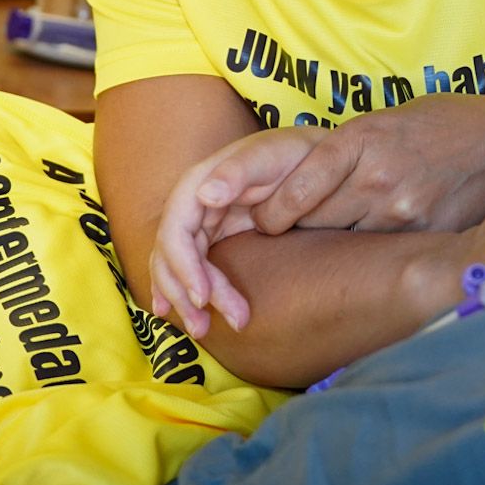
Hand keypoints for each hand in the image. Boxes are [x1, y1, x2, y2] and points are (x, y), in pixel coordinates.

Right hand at [149, 127, 323, 337]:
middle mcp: (193, 202)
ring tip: (202, 331)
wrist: (311, 155)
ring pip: (178, 265)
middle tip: (206, 328)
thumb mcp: (271, 155)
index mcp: (199, 181)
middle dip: (184, 292)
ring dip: (184, 299)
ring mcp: (202, 219)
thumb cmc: (294, 153)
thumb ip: (238, 172)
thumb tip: (204, 196)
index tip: (203, 297)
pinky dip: (183, 290)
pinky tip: (183, 312)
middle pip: (172, 253)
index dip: (183, 266)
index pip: (176, 230)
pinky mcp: (213, 234)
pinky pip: (190, 265)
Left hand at [245, 96, 484, 236]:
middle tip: (287, 232)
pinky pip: (381, 250)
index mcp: (363, 137)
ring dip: (337, 238)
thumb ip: (348, 152)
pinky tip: (382, 241)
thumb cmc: (444, 125)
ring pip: (345, 237)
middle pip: (315, 217)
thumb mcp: (389, 122)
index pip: (301, 182)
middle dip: (298, 226)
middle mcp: (378, 175)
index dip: (275, 209)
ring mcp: (403, 208)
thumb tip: (296, 181)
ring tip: (345, 232)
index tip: (264, 221)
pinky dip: (373, 248)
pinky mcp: (424, 234)